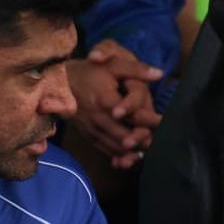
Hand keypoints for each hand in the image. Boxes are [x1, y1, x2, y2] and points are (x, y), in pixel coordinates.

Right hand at [67, 40, 163, 168]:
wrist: (58, 82)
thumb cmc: (90, 71)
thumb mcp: (113, 64)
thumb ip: (136, 69)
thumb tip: (160, 74)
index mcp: (106, 101)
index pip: (133, 116)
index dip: (151, 121)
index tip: (164, 122)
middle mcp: (98, 118)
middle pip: (125, 137)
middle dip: (143, 140)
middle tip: (159, 141)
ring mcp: (91, 129)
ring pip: (115, 148)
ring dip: (133, 152)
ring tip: (149, 150)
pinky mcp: (87, 135)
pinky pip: (104, 150)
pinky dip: (119, 156)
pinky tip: (131, 158)